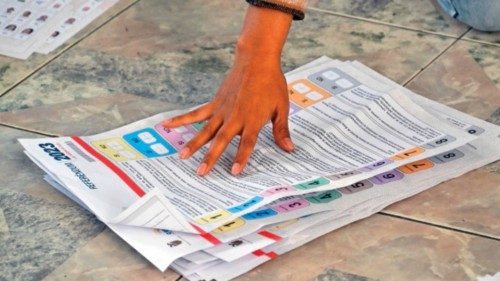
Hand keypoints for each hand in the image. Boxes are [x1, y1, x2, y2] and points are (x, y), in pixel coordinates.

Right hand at [163, 5, 293, 175]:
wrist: (257, 60)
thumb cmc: (272, 83)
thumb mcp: (282, 108)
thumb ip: (281, 130)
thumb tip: (289, 149)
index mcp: (253, 120)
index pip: (246, 143)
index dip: (240, 158)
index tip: (233, 172)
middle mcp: (235, 117)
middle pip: (221, 140)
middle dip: (211, 157)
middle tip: (201, 172)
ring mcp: (222, 110)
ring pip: (206, 130)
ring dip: (194, 143)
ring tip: (182, 156)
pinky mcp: (215, 103)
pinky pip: (196, 113)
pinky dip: (181, 119)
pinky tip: (167, 125)